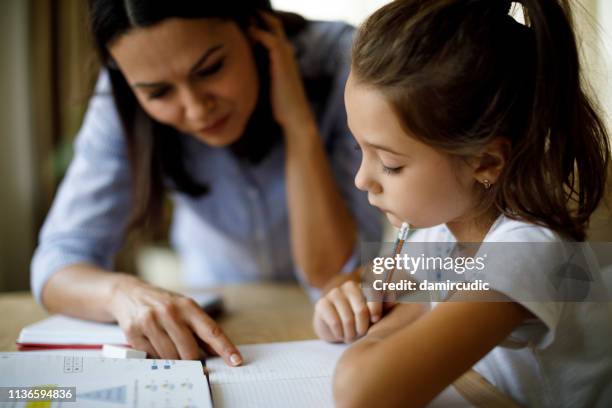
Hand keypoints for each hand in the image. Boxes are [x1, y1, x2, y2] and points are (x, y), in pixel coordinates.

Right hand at [108, 276, 241, 364]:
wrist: (129, 293)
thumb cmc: (163, 303)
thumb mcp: (185, 309)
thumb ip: (201, 330)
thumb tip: (218, 353)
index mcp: (188, 306)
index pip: (211, 331)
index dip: (225, 348)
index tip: (236, 360)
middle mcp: (169, 312)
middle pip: (190, 351)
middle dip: (193, 360)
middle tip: (191, 359)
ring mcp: (150, 321)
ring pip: (171, 357)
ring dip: (174, 360)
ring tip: (170, 347)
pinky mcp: (134, 331)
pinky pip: (152, 357)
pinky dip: (157, 357)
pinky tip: (154, 344)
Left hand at [249, 12, 315, 133]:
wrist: (294, 116)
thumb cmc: (280, 105)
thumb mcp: (267, 84)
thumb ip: (259, 73)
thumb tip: (242, 72)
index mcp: (282, 56)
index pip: (271, 31)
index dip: (258, 23)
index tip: (242, 20)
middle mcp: (286, 51)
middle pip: (273, 24)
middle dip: (258, 16)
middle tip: (242, 12)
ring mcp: (285, 55)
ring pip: (273, 27)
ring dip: (258, 19)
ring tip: (243, 13)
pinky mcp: (282, 61)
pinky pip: (270, 39)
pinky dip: (259, 32)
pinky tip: (248, 30)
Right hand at [313, 280, 394, 342]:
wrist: (337, 330)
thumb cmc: (360, 322)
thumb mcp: (375, 316)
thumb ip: (386, 306)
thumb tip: (393, 298)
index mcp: (365, 287)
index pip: (374, 292)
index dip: (376, 308)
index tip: (375, 320)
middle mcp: (350, 286)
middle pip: (361, 310)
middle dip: (362, 327)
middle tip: (360, 333)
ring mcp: (334, 293)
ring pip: (348, 319)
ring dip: (350, 333)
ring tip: (350, 336)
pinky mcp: (322, 303)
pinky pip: (334, 322)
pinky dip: (339, 333)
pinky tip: (340, 334)